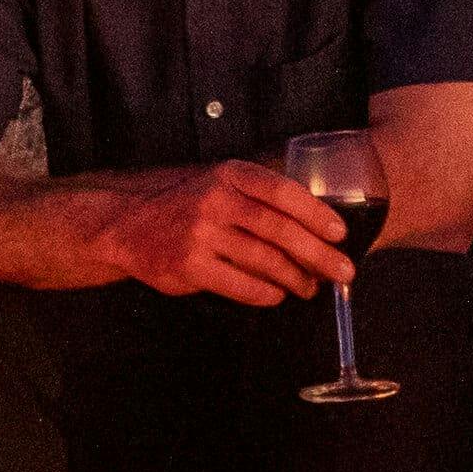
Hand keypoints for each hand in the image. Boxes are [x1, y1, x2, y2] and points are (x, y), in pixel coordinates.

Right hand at [86, 160, 355, 305]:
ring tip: (311, 288)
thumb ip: (259, 198)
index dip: (316, 213)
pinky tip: (277, 295)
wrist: (129, 226)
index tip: (339, 232)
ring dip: (296, 278)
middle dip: (318, 254)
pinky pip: (241, 285)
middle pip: (280, 230)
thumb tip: (315, 228)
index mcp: (230, 176)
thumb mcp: (220, 185)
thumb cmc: (186, 207)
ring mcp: (202, 234)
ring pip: (265, 260)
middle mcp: (216, 201)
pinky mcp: (191, 267)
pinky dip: (266, 293)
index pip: (283, 192)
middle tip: (342, 271)